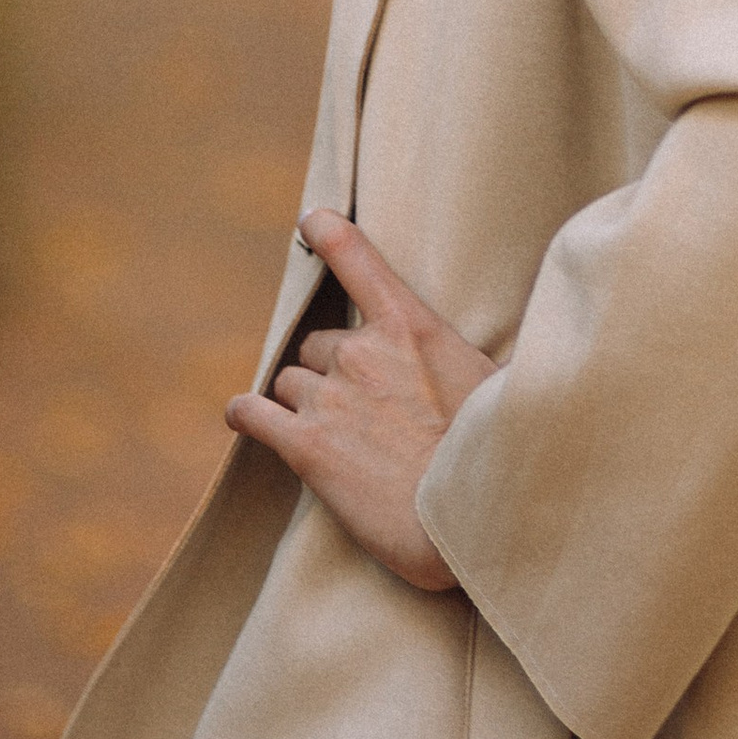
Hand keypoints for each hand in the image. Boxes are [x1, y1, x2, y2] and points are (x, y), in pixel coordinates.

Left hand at [227, 211, 497, 592]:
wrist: (472, 517)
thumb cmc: (491, 455)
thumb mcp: (494, 383)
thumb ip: (463, 361)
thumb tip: (478, 365)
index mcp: (410, 326)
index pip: (357, 257)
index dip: (329, 234)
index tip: (312, 221)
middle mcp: (362, 352)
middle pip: (319, 345)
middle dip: (333, 370)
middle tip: (362, 409)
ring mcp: (330, 398)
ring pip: (290, 382)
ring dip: (304, 402)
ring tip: (333, 435)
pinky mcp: (306, 446)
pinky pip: (254, 415)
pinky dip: (246, 414)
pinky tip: (244, 417)